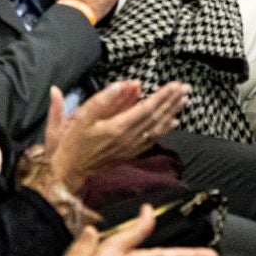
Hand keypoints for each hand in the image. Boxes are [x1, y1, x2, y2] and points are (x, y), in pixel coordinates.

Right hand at [44, 80, 187, 190]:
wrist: (69, 171)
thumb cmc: (72, 142)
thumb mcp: (81, 117)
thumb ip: (103, 100)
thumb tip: (123, 84)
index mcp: (118, 127)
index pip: (147, 109)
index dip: (162, 96)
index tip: (175, 85)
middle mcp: (129, 139)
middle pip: (156, 117)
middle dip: (172, 101)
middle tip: (185, 88)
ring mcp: (131, 147)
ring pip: (157, 128)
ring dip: (172, 112)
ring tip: (184, 100)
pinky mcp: (130, 153)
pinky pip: (152, 139)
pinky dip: (165, 129)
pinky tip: (173, 121)